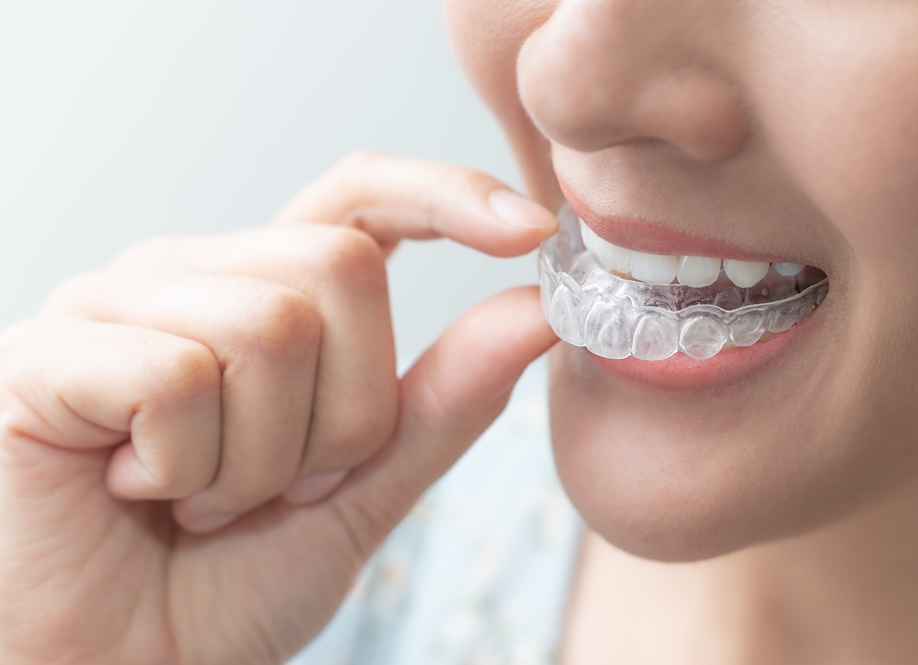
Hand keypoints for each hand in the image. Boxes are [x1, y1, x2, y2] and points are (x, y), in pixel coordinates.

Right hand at [0, 152, 557, 664]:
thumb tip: (536, 308)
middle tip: (288, 485)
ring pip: (269, 326)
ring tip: (208, 501)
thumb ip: (446, 398)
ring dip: (266, 459)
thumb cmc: (226, 582)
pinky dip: (187, 469)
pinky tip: (140, 493)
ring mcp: (112, 306)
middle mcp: (189, 277)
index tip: (530, 230)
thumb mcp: (366, 488)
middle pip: (341, 269)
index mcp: (262, 294)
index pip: (360, 198)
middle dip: (348, 413)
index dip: (445, 196)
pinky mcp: (48, 355)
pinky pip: (177, 378)